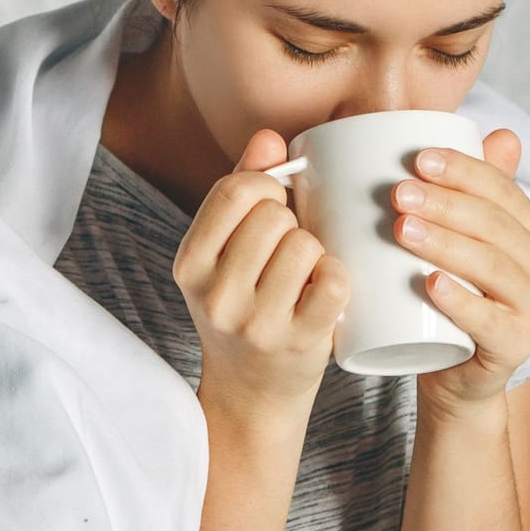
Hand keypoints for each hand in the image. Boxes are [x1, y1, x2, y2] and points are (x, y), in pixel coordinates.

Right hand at [173, 129, 351, 419]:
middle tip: (289, 249)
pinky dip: (339, 276)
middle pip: (273, 215)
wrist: (251, 393)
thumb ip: (242, 190)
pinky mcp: (299, 343)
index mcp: (190, 263)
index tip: (275, 204)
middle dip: (291, 222)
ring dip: (316, 250)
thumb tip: (270, 137)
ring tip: (305, 273)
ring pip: (305, 244)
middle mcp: (215, 295)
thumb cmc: (244, 307)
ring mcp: (256, 323)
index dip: (267, 185)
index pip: (235, 191)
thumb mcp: (225, 253)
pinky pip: (334, 279)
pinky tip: (327, 289)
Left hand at [389, 128, 529, 413]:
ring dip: (446, 244)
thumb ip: (473, 190)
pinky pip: (489, 322)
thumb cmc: (449, 295)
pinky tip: (430, 285)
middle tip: (397, 193)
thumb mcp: (457, 238)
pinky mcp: (514, 347)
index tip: (416, 158)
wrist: (452, 372)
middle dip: (445, 204)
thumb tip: (501, 132)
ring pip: (493, 268)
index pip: (501, 189)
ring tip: (401, 230)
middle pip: (495, 225)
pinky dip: (460, 301)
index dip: (462, 169)